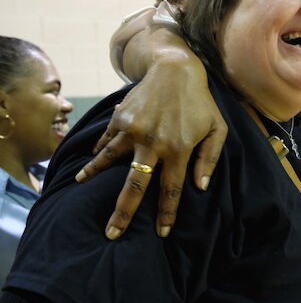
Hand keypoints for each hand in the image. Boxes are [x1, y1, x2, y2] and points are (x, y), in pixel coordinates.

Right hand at [76, 31, 226, 238]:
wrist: (176, 69)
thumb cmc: (201, 103)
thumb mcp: (217, 130)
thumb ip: (210, 159)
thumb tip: (200, 187)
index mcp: (179, 149)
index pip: (171, 189)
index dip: (167, 213)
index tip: (161, 232)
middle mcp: (154, 143)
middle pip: (135, 186)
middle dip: (123, 213)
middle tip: (111, 233)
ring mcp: (134, 130)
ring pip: (110, 160)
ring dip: (94, 175)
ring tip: (80, 186)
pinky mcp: (121, 118)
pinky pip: (107, 140)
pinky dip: (97, 151)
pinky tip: (89, 161)